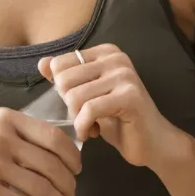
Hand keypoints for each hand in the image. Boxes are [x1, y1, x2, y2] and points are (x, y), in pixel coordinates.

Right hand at [0, 108, 81, 195]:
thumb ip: (21, 132)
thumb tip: (60, 148)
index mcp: (8, 119)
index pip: (54, 136)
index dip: (72, 156)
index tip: (77, 169)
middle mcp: (1, 138)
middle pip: (51, 164)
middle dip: (67, 183)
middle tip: (70, 194)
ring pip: (40, 187)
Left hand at [39, 44, 186, 169]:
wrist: (153, 142)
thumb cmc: (118, 120)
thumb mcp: (87, 95)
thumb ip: (66, 78)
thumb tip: (42, 63)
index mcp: (106, 53)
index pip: (59, 64)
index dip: (62, 90)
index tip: (79, 103)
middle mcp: (116, 58)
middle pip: (64, 80)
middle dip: (69, 106)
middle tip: (84, 117)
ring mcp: (125, 76)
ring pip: (74, 97)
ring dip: (76, 119)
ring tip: (90, 126)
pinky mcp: (129, 97)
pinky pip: (89, 110)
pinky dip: (84, 127)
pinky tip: (92, 133)